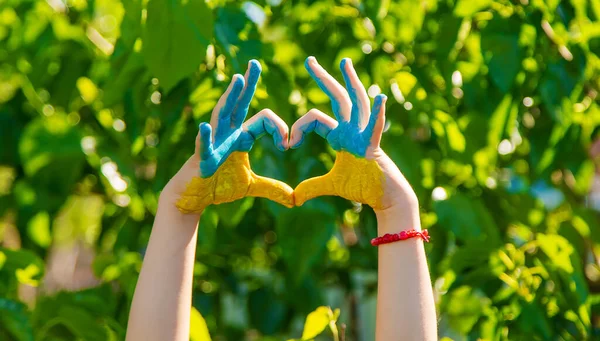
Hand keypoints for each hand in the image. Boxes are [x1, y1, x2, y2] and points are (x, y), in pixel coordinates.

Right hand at [163, 60, 293, 212]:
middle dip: (248, 84)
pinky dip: (205, 136)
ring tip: (237, 79)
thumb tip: (293, 199)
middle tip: (255, 62)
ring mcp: (213, 142)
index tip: (287, 144)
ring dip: (230, 97)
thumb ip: (272, 188)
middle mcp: (227, 133)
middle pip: (239, 104)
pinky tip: (205, 125)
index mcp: (240, 137)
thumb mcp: (251, 186)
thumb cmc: (219, 186)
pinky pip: (204, 144)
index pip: (263, 120)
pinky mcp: (201, 157)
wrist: (195, 198)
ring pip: (222, 114)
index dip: (278, 129)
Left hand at [290, 57, 417, 216]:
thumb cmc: (363, 188)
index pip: (315, 118)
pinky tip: (379, 97)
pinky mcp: (374, 147)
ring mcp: (364, 135)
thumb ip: (314, 187)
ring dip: (351, 81)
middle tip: (309, 59)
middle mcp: (352, 129)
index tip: (287, 143)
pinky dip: (377, 113)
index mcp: (341, 135)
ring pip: (356, 103)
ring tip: (344, 61)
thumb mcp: (333, 185)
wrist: (385, 198)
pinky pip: (375, 128)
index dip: (298, 127)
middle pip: (337, 97)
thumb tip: (296, 197)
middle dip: (322, 78)